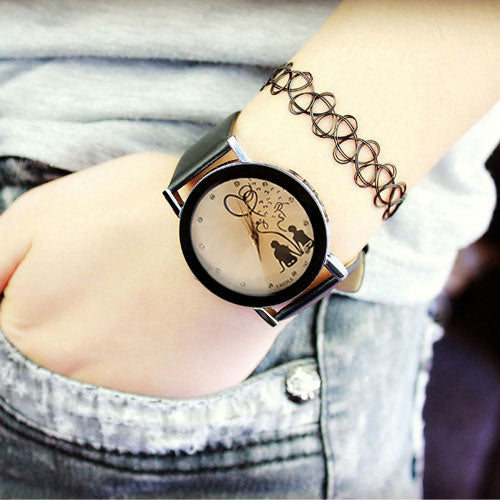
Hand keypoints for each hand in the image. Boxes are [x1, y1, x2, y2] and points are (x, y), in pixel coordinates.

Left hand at [0, 153, 282, 396]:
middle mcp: (86, 378)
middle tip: (134, 263)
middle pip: (78, 343)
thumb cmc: (144, 209)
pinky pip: (177, 364)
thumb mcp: (44, 214)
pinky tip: (197, 299)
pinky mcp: (197, 385)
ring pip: (128, 355)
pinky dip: (183, 334)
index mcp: (39, 334)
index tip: (92, 256)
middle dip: (98, 301)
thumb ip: (0, 264)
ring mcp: (147, 387)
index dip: (57, 279)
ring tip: (171, 276)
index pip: (26, 320)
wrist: (241, 224)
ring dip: (142, 320)